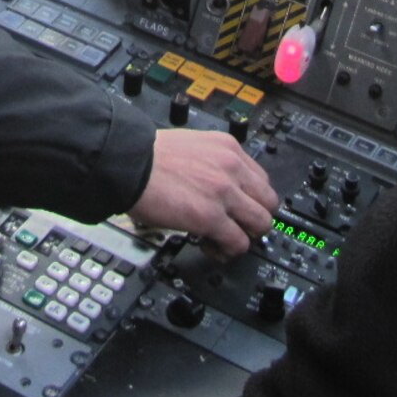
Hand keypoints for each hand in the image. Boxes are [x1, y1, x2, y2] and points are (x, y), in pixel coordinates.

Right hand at [127, 128, 278, 254]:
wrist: (127, 162)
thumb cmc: (147, 156)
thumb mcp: (191, 145)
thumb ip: (209, 162)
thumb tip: (212, 182)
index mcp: (227, 147)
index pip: (261, 179)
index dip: (251, 199)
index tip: (241, 209)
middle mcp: (232, 167)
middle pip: (268, 202)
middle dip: (253, 219)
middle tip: (235, 227)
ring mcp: (224, 192)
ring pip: (261, 224)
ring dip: (244, 236)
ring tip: (222, 240)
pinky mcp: (211, 217)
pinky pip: (238, 243)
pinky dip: (227, 250)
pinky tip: (209, 246)